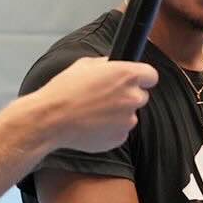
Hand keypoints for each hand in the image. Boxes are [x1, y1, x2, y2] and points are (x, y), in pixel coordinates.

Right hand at [32, 57, 157, 154]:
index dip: (142, 78)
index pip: (151, 75)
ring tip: (93, 112)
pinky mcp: (119, 138)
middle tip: (105, 97)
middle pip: (141, 96)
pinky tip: (91, 124)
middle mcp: (132, 97)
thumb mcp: (84, 65)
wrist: (51, 119)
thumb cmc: (64, 91)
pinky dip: (109, 129)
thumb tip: (112, 66)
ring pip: (129, 115)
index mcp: (127, 75)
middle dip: (127, 96)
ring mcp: (127, 120)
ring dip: (117, 114)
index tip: (134, 81)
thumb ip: (106, 65)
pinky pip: (119, 131)